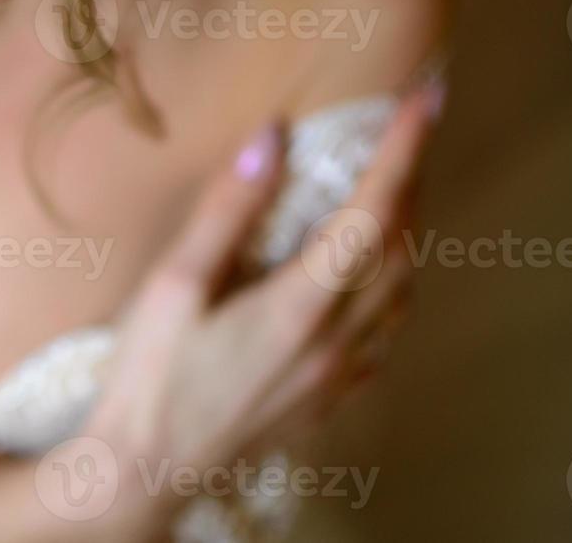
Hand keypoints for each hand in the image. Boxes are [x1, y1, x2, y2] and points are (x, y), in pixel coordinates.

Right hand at [84, 79, 442, 479]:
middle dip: (410, 184)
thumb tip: (272, 138)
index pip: (370, 214)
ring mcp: (336, 376)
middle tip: (410, 134)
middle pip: (398, 250)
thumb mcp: (172, 286)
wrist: (146, 472)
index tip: (425, 99)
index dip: (402, 152)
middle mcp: (335, 340)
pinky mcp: (326, 401)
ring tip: (396, 195)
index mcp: (299, 306)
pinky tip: (374, 282)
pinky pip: (384, 335)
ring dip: (407, 237)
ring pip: (399, 295)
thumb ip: (227, 211)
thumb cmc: (150, 377)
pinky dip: (393, 290)